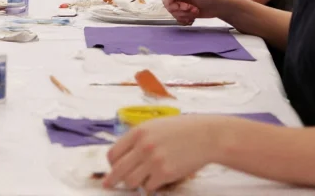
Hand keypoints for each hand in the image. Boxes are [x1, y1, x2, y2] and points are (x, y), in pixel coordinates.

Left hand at [104, 115, 222, 191]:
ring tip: (138, 181)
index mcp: (137, 132)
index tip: (112, 168)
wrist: (205, 136)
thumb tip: (123, 155)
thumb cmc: (180, 130)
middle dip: (112, 180)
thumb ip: (137, 139)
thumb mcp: (154, 127)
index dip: (111, 164)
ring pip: (131, 181)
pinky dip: (149, 187)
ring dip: (133, 184)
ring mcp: (154, 161)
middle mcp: (143, 146)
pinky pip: (149, 187)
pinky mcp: (166, 174)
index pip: (113, 153)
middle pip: (118, 170)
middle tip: (108, 185)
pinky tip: (154, 183)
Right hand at [161, 0, 231, 24]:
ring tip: (195, 12)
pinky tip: (192, 18)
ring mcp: (181, 5)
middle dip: (179, 9)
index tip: (179, 4)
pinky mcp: (185, 14)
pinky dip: (184, 20)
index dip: (170, 1)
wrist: (221, 7)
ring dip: (184, 14)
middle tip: (190, 9)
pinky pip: (178, 19)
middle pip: (168, 5)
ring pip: (173, 13)